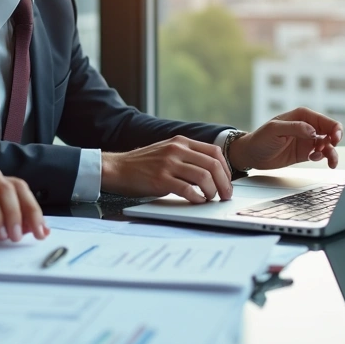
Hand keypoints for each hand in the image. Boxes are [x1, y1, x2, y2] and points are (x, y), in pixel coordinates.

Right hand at [101, 136, 232, 202]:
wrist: (117, 168)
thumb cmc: (143, 164)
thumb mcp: (167, 151)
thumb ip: (187, 156)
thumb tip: (211, 172)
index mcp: (181, 141)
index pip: (215, 152)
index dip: (226, 169)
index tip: (227, 182)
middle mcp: (177, 150)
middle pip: (213, 165)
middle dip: (224, 183)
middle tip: (226, 195)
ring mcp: (169, 164)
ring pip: (203, 177)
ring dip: (212, 191)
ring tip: (211, 198)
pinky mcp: (161, 179)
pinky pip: (187, 190)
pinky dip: (197, 198)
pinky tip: (197, 201)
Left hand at [230, 107, 343, 170]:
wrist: (251, 155)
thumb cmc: (260, 139)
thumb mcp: (274, 130)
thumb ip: (294, 128)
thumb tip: (312, 130)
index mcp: (301, 116)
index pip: (324, 120)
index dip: (334, 128)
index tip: (334, 139)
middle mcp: (307, 127)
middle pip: (330, 131)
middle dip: (335, 140)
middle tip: (332, 149)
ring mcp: (307, 140)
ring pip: (328, 144)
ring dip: (331, 152)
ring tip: (330, 161)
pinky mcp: (305, 153)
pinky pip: (320, 154)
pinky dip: (323, 158)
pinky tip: (315, 159)